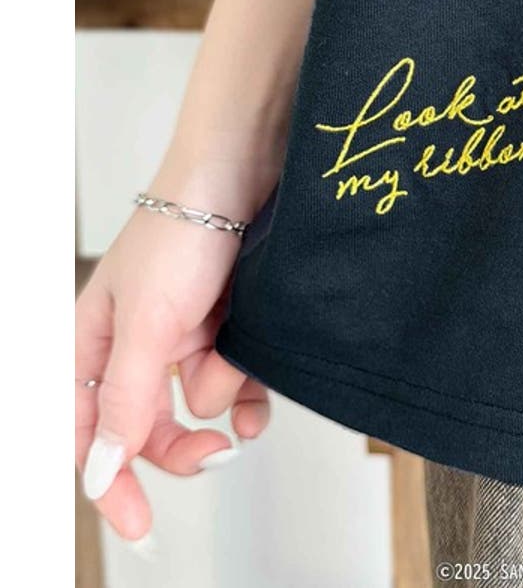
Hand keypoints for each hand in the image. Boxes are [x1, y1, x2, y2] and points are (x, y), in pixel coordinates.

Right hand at [75, 162, 272, 540]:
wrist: (244, 176)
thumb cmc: (181, 232)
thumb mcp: (146, 323)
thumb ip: (124, 398)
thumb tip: (103, 467)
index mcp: (96, 342)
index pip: (88, 430)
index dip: (108, 479)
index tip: (137, 522)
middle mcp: (140, 343)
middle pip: (150, 426)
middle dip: (181, 444)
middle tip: (214, 454)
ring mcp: (188, 334)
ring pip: (201, 401)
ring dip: (223, 390)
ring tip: (235, 361)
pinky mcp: (229, 324)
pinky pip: (237, 379)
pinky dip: (249, 388)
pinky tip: (258, 395)